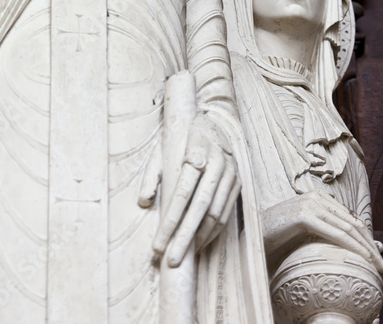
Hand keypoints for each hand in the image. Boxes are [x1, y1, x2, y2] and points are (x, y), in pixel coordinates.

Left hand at [143, 114, 238, 266]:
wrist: (212, 123)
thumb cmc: (180, 138)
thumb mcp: (161, 149)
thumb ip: (152, 175)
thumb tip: (144, 202)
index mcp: (196, 151)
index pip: (182, 193)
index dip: (170, 221)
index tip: (158, 243)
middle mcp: (217, 163)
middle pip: (200, 208)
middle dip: (184, 238)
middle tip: (171, 260)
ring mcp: (230, 173)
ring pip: (215, 214)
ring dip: (199, 238)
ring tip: (182, 254)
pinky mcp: (238, 182)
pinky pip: (226, 213)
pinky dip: (212, 232)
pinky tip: (198, 243)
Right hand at [262, 192, 382, 275]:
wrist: (252, 233)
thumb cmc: (278, 234)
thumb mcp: (305, 230)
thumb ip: (323, 229)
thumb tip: (348, 241)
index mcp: (317, 197)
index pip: (350, 218)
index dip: (366, 238)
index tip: (376, 257)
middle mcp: (316, 197)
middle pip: (353, 222)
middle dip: (371, 246)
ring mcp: (310, 204)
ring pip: (348, 228)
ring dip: (367, 249)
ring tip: (378, 266)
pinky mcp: (304, 216)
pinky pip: (336, 233)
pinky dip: (353, 247)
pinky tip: (363, 259)